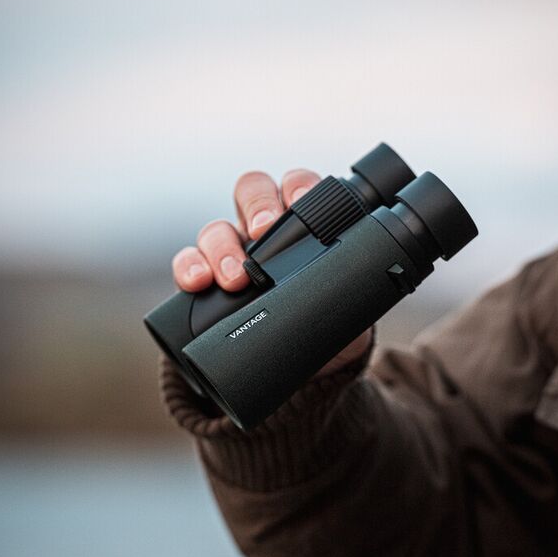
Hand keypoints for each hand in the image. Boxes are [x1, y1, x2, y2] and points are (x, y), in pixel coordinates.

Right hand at [172, 169, 372, 377]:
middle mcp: (265, 233)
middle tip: (264, 231)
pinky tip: (197, 282)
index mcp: (303, 228)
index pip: (297, 188)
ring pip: (217, 226)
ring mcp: (234, 252)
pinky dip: (189, 266)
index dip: (297, 186)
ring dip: (222, 244)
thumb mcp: (350, 310)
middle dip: (257, 206)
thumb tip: (368, 288)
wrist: (306, 370)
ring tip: (234, 276)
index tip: (301, 202)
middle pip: (252, 192)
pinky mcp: (207, 280)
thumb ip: (356, 293)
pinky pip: (189, 262)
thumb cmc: (330, 330)